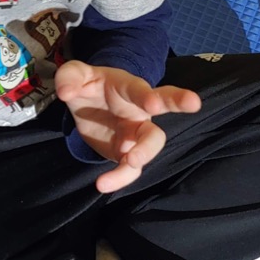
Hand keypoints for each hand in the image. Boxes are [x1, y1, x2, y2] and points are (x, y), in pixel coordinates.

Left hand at [55, 60, 200, 193]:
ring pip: (150, 146)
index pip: (140, 90)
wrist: (87, 103)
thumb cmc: (87, 85)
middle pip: (162, 110)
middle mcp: (139, 111)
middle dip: (177, 109)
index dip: (148, 96)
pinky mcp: (126, 152)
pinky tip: (102, 184)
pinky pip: (130, 169)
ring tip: (129, 162)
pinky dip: (119, 178)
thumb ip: (69, 77)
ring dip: (143, 155)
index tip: (154, 104)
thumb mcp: (75, 75)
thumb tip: (66, 91)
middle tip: (193, 106)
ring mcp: (135, 133)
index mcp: (127, 88)